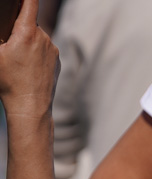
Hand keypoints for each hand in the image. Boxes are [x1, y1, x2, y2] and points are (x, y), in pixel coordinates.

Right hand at [0, 0, 59, 118]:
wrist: (31, 106)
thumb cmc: (9, 81)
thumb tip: (2, 37)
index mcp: (27, 32)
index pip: (30, 3)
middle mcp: (44, 38)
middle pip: (30, 23)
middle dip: (19, 28)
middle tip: (9, 45)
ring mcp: (53, 50)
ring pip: (37, 38)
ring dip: (28, 42)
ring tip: (18, 61)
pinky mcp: (57, 61)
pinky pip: (45, 51)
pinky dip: (36, 54)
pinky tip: (28, 68)